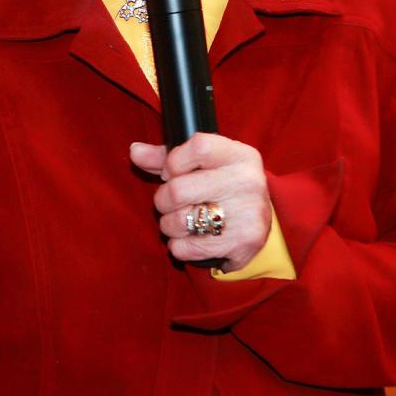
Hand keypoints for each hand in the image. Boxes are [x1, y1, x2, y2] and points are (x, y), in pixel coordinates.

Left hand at [130, 133, 270, 269]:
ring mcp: (248, 214)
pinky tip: (192, 238)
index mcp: (240, 155)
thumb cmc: (222, 186)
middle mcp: (248, 182)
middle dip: (163, 200)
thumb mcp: (203, 165)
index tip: (170, 172)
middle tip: (170, 203)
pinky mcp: (242, 244)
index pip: (198, 147)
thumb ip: (166, 157)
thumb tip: (135, 151)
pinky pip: (186, 248)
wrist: (260, 223)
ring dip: (169, 225)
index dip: (174, 162)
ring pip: (178, 222)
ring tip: (181, 222)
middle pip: (178, 190)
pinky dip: (179, 246)